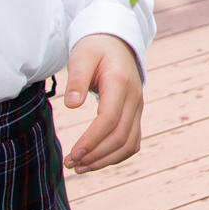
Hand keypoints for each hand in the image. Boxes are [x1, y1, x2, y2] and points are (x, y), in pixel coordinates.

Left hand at [61, 32, 143, 172]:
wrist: (115, 42)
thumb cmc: (95, 48)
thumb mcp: (82, 57)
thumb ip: (77, 79)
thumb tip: (71, 105)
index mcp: (120, 83)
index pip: (110, 119)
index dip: (92, 140)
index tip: (73, 153)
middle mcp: (134, 98)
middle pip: (120, 137)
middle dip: (95, 155)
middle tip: (71, 164)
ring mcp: (137, 108)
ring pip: (128, 144)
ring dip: (105, 160)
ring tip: (80, 167)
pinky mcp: (135, 115)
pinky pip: (131, 142)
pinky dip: (115, 156)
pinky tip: (95, 161)